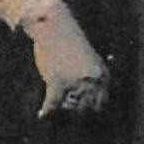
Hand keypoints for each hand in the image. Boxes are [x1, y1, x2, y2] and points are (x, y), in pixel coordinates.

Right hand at [29, 2, 109, 119]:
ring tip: (56, 103)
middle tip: (65, 105)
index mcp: (102, 75)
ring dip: (62, 108)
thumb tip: (90, 105)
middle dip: (75, 109)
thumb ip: (91, 80)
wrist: (55, 28)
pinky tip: (42, 114)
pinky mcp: (57, 82)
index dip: (90, 107)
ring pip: (69, 107)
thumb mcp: (88, 61)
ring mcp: (75, 82)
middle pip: (86, 107)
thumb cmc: (69, 44)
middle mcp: (92, 80)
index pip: (101, 102)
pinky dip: (47, 111)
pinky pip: (52, 104)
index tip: (78, 105)